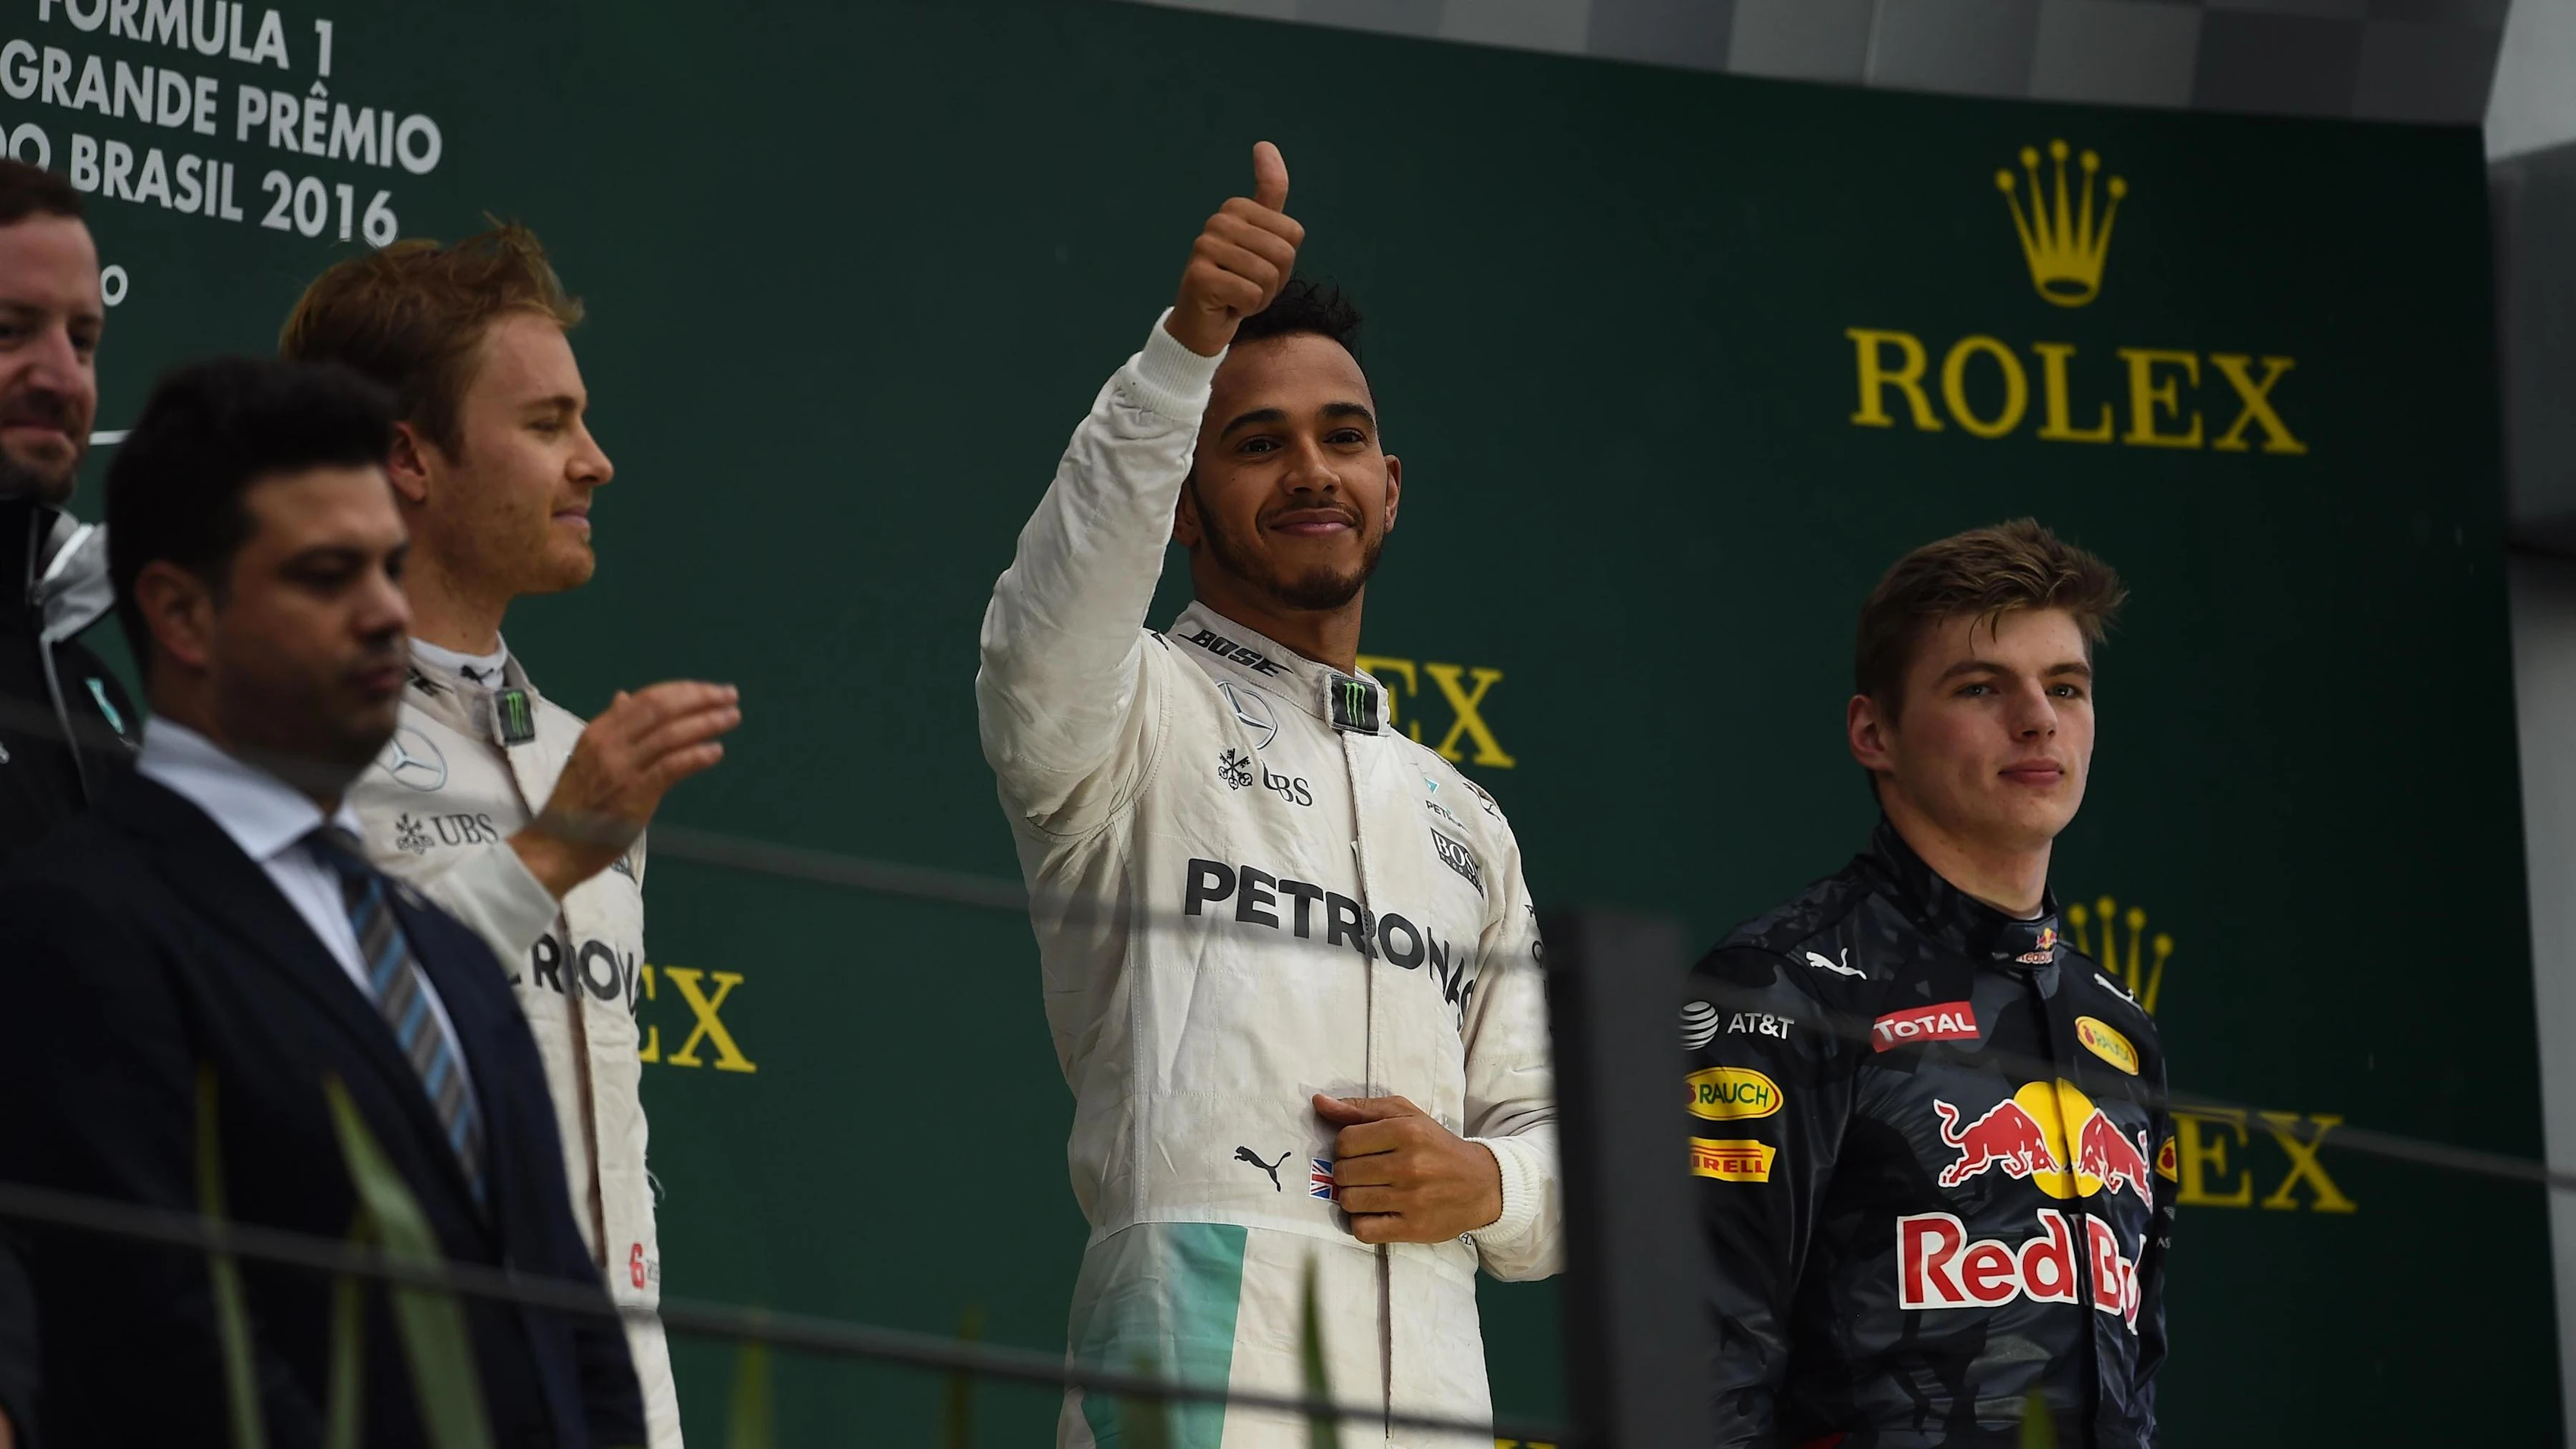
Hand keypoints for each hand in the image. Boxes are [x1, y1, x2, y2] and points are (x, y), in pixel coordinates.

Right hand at [509, 681, 740, 897]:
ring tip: (731, 717)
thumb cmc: (576, 803)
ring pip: (669, 736)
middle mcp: (610, 744)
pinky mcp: (634, 795)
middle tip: (730, 695)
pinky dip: (695, 756)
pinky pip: (669, 768)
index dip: (683, 691)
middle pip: (661, 710)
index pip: (647, 698)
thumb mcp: (588, 756)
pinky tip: (715, 751)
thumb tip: (624, 696)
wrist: (555, 846)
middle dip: (700, 699)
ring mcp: (622, 770)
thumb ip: (612, 728)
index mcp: (600, 731)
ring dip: (705, 723)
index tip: (710, 690)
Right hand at [1164, 141, 1304, 357]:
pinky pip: (1251, 294)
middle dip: (1275, 281)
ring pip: (1268, 276)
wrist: (1202, 324)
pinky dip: (1247, 309)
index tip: (1259, 268)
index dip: (1285, 261)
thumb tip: (1265, 143)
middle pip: (1283, 254)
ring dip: (1261, 297)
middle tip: (1248, 287)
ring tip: (1237, 296)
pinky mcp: (1200, 277)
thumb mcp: (1262, 237)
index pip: (1293, 234)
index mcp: (1235, 208)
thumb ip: (1269, 193)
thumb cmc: (1237, 282)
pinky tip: (1227, 306)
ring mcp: (1204, 248)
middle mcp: (1217, 222)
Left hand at [1313, 1093, 1502, 1244]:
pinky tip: (1375, 1213)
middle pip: (1343, 1173)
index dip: (1345, 1147)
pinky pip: (1363, 1230)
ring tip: (1370, 1192)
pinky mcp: (1413, 1228)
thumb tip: (1318, 1102)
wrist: (1482, 1184)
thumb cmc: (1436, 1145)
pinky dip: (1362, 1223)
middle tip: (1365, 1172)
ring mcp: (1411, 1199)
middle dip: (1348, 1173)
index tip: (1359, 1151)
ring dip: (1353, 1198)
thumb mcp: (1405, 1116)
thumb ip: (1360, 1109)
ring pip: (1349, 1201)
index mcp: (1406, 1132)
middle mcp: (1408, 1165)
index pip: (1345, 1141)